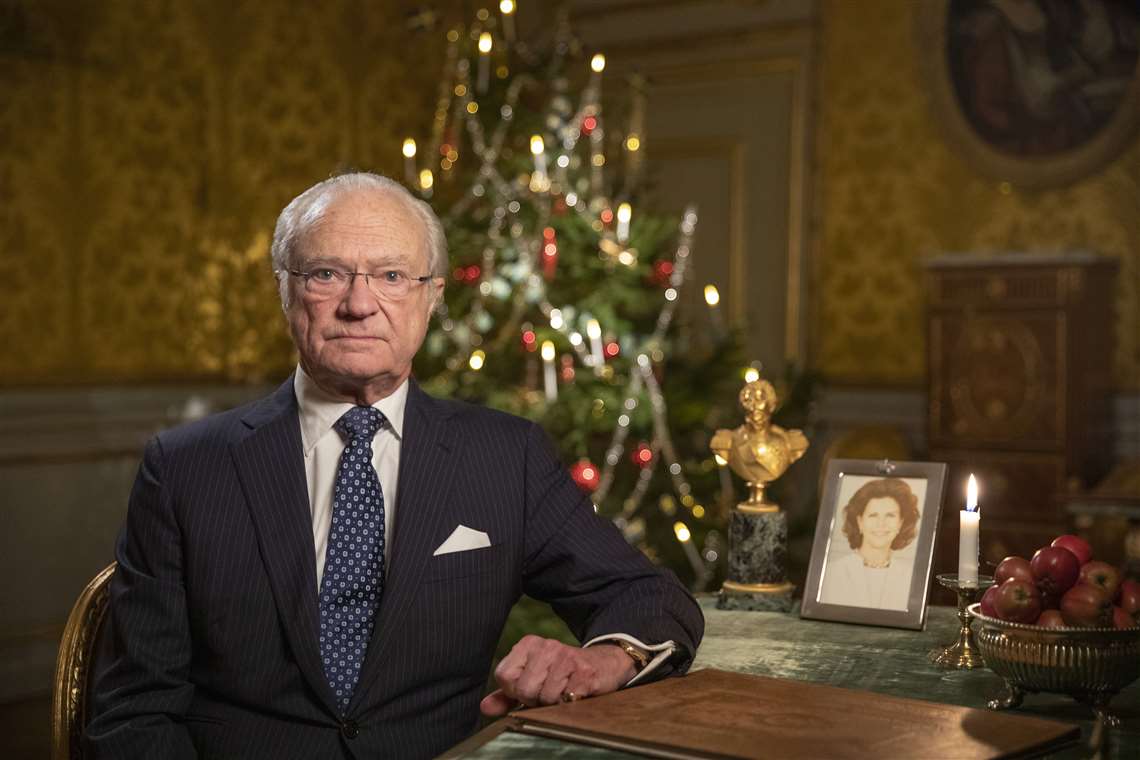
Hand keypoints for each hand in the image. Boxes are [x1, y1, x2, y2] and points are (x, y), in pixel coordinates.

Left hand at [479, 635, 635, 716]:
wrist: (604, 664)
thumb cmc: (563, 675)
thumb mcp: (532, 679)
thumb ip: (507, 694)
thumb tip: (485, 707)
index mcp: (527, 644)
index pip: (504, 676)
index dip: (515, 691)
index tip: (531, 687)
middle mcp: (546, 645)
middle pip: (524, 689)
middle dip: (536, 699)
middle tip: (550, 690)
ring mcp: (566, 656)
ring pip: (545, 696)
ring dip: (555, 702)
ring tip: (565, 690)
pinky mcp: (584, 670)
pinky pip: (566, 699)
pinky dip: (570, 702)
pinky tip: (577, 691)